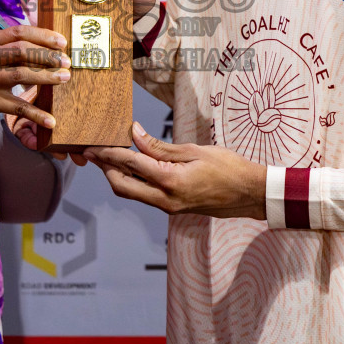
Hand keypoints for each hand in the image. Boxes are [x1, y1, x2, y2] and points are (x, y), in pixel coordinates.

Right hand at [0, 26, 68, 138]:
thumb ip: (10, 50)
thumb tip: (46, 48)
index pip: (20, 32)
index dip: (43, 35)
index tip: (62, 42)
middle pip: (23, 51)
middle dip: (48, 56)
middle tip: (66, 61)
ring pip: (22, 75)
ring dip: (47, 77)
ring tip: (64, 78)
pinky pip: (18, 107)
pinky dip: (36, 114)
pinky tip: (50, 120)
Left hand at [84, 123, 266, 218]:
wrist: (250, 195)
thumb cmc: (228, 168)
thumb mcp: (194, 151)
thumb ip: (160, 147)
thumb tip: (134, 135)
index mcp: (170, 181)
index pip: (129, 165)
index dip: (108, 153)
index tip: (92, 145)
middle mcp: (165, 199)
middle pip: (121, 186)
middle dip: (105, 169)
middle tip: (95, 151)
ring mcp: (168, 207)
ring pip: (131, 193)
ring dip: (118, 176)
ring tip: (111, 156)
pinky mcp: (173, 208)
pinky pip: (145, 195)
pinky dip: (134, 181)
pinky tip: (134, 167)